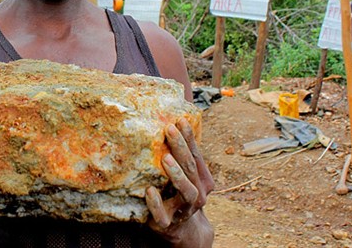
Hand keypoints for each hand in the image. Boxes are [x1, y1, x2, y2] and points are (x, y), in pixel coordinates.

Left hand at [145, 118, 214, 245]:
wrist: (181, 231)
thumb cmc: (177, 195)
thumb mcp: (183, 176)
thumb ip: (180, 156)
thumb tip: (171, 123)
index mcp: (201, 180)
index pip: (196, 156)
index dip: (189, 138)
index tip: (180, 120)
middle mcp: (197, 194)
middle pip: (191, 169)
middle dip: (181, 147)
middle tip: (169, 129)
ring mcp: (184, 209)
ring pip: (187, 192)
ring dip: (177, 174)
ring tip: (165, 158)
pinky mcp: (167, 223)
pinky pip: (163, 215)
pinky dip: (156, 203)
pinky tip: (149, 190)